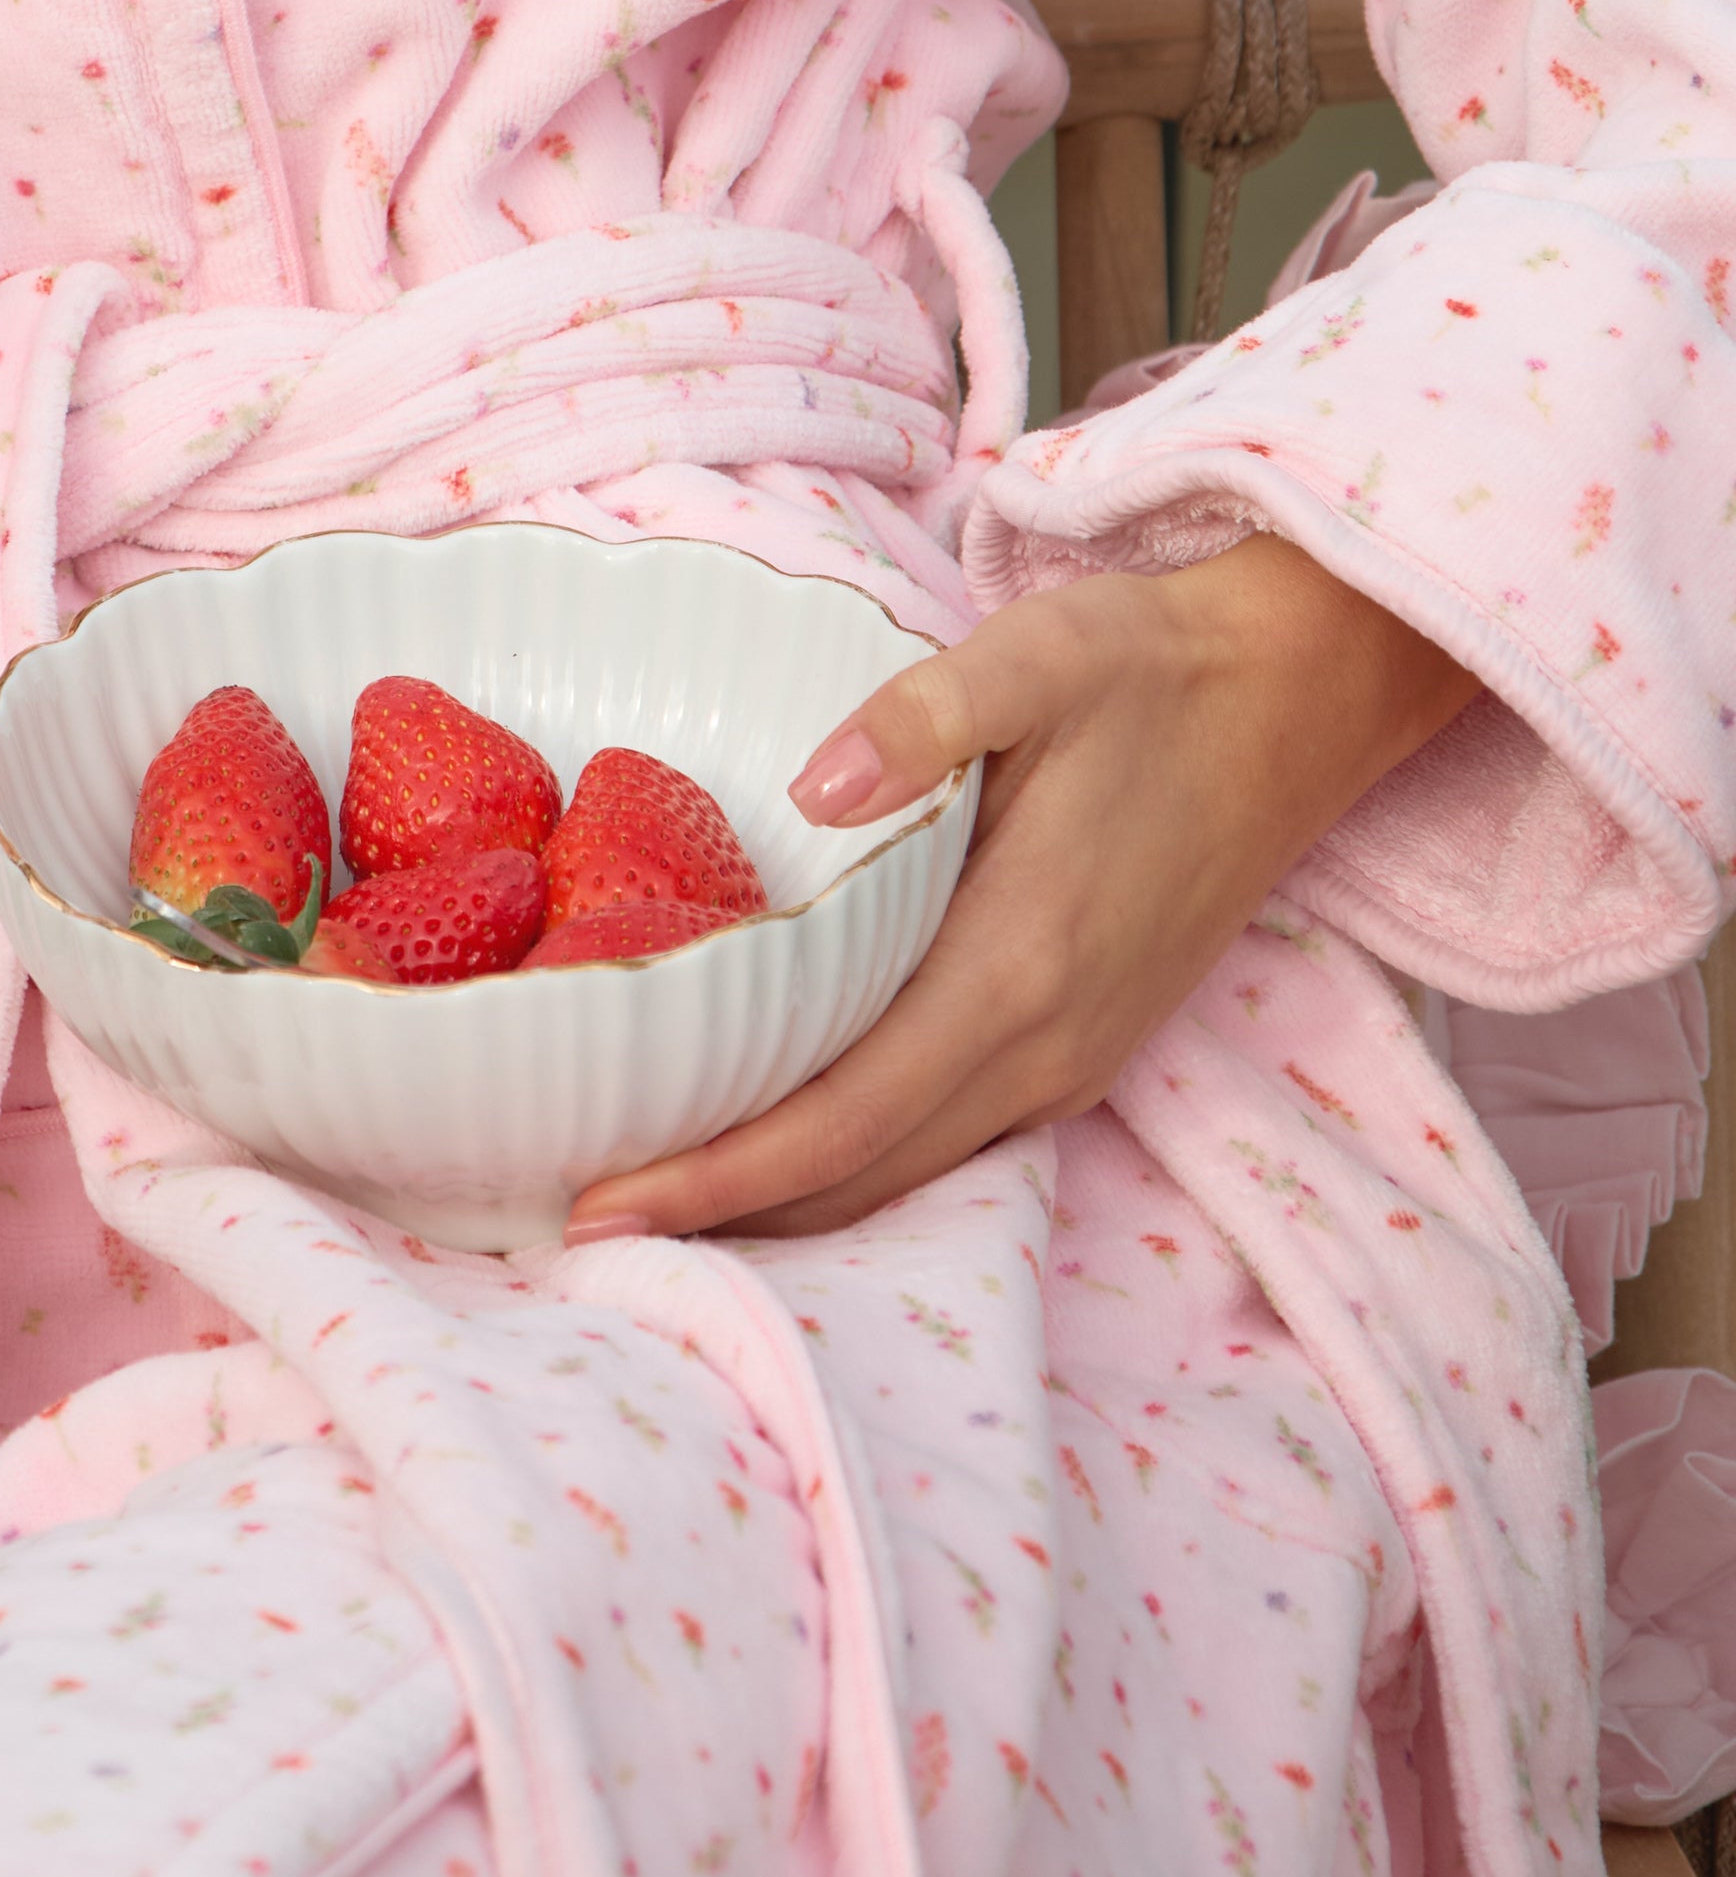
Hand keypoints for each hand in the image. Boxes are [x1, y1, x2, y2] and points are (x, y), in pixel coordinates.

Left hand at [565, 533, 1474, 1242]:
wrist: (1294, 699)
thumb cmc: (1152, 669)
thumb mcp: (1039, 654)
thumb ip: (920, 718)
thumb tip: (811, 788)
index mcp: (1015, 964)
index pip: (840, 1115)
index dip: (720, 1174)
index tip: (606, 1201)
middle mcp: (1044, 1042)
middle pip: (860, 1176)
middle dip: (723, 1215)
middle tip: (583, 1222)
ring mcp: (1071, 1056)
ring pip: (907, 1172)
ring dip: (785, 1205)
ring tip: (657, 1201)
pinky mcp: (1084, 1045)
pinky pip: (951, 1139)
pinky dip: (854, 1165)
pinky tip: (782, 1145)